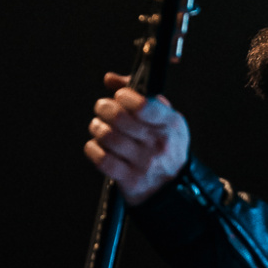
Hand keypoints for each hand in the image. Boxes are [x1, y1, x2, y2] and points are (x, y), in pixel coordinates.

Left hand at [85, 73, 189, 205]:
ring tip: (98, 126)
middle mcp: (159, 144)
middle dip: (103, 108)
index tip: (120, 96)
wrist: (174, 188)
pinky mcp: (130, 180)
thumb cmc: (164, 145)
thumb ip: (139, 94)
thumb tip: (110, 79)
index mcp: (170, 124)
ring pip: (107, 136)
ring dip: (96, 127)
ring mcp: (144, 164)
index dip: (124, 96)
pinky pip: (101, 159)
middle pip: (119, 118)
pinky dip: (93, 148)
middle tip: (102, 108)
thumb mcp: (164, 118)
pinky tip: (97, 145)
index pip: (143, 105)